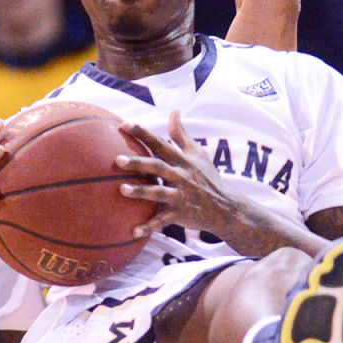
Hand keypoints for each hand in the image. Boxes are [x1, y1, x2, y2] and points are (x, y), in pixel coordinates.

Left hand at [115, 110, 236, 238]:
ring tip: (122, 190)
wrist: (225, 206)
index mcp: (182, 160)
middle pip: (157, 167)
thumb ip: (181, 134)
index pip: (159, 143)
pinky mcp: (180, 214)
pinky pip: (162, 221)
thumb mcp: (197, 153)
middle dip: (138, 163)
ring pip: (158, 193)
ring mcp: (180, 196)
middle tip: (117, 160)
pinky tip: (132, 231)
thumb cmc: (207, 177)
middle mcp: (180, 176)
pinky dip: (148, 227)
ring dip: (141, 192)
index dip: (142, 133)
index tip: (122, 125)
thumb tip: (174, 110)